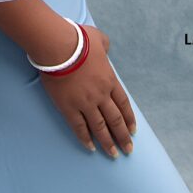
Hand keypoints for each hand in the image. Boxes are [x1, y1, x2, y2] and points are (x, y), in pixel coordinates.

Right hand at [38, 25, 136, 156]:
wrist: (59, 47)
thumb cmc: (78, 40)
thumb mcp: (98, 38)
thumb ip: (105, 45)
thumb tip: (105, 48)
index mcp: (109, 80)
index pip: (123, 104)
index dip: (129, 119)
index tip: (133, 131)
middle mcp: (100, 95)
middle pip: (115, 120)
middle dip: (123, 136)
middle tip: (128, 150)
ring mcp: (85, 103)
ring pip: (100, 128)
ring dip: (107, 142)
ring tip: (113, 155)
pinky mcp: (68, 108)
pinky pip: (79, 127)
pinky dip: (85, 138)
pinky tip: (90, 148)